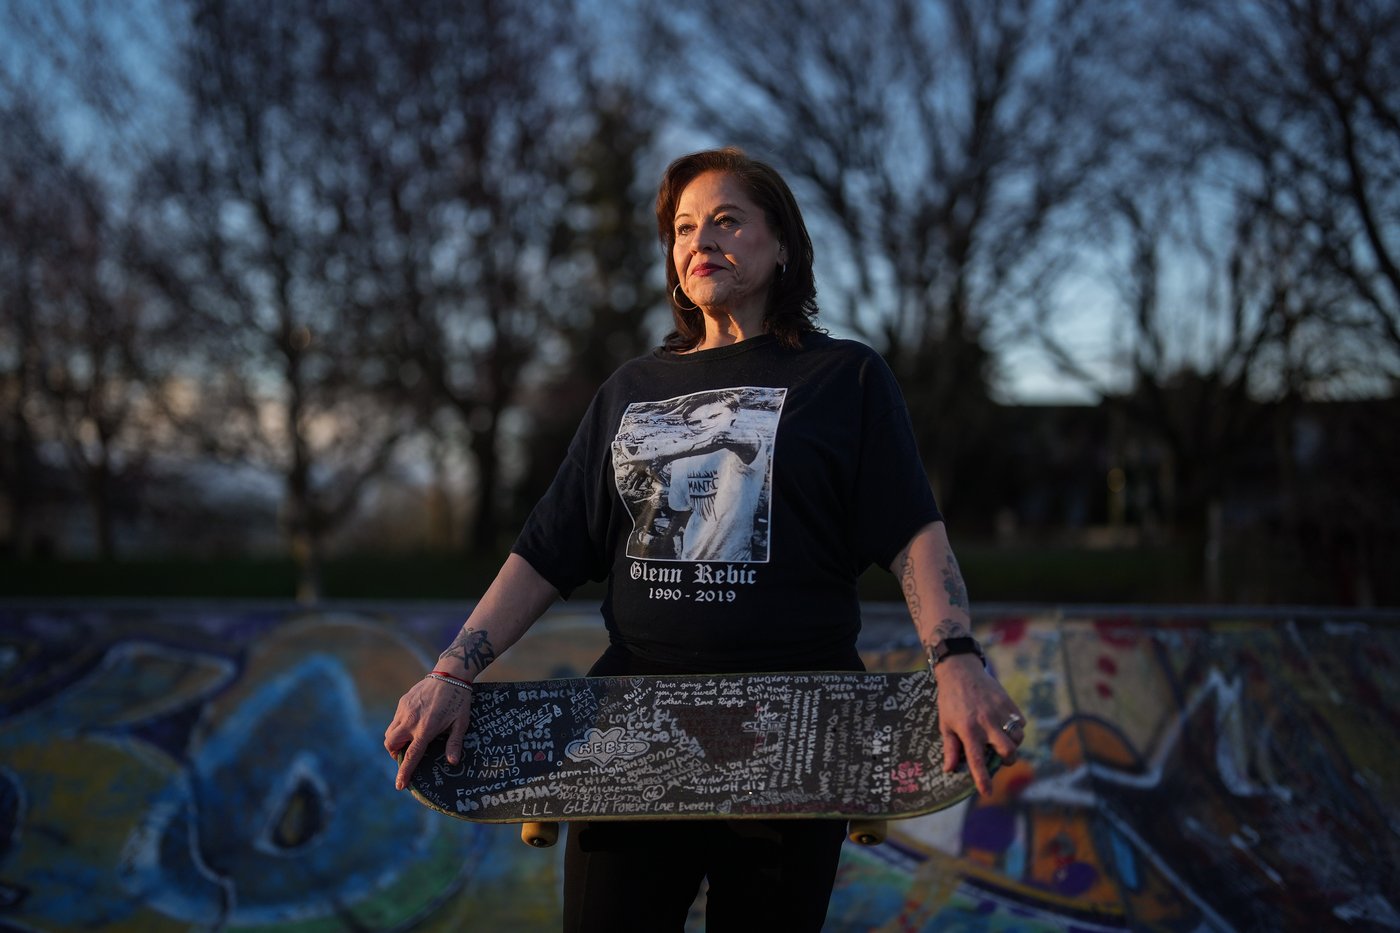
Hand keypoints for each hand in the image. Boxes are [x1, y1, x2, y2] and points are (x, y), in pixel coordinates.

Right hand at [383, 676, 473, 790]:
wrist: (450, 673)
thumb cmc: (459, 700)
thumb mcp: (461, 723)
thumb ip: (454, 743)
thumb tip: (452, 762)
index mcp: (425, 729)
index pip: (411, 755)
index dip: (404, 772)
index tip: (399, 785)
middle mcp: (411, 720)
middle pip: (391, 745)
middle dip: (394, 754)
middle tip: (406, 754)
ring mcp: (404, 710)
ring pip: (389, 732)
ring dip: (395, 741)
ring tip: (409, 741)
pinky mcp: (403, 701)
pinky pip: (395, 720)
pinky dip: (399, 727)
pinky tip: (413, 724)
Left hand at [932, 655, 1024, 795]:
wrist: (961, 671)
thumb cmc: (950, 700)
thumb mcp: (945, 724)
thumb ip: (950, 748)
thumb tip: (950, 769)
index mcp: (968, 730)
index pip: (977, 760)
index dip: (982, 779)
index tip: (987, 793)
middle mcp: (986, 723)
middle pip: (1008, 751)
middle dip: (1007, 760)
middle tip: (1000, 758)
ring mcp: (1000, 713)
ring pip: (1018, 739)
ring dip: (1012, 744)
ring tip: (1000, 739)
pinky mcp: (1009, 704)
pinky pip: (1020, 724)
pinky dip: (1015, 729)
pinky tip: (1003, 724)